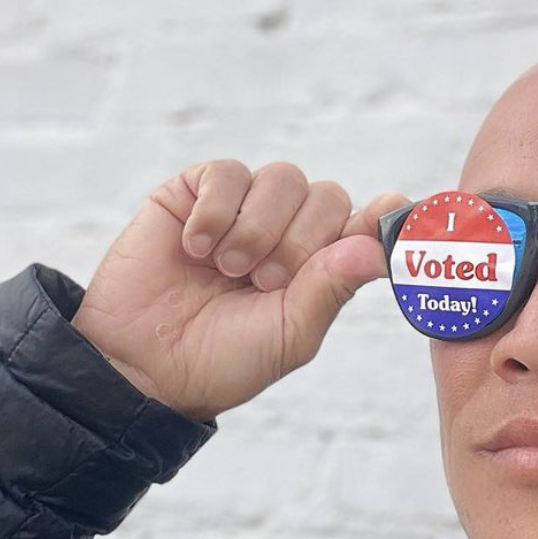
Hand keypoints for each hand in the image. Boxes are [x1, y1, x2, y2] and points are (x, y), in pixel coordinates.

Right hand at [71, 159, 410, 422]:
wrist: (144, 365)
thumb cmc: (221, 360)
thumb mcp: (288, 335)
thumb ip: (330, 289)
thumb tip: (378, 247)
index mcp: (317, 269)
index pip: (362, 225)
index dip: (378, 219)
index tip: (393, 212)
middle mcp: (285, 233)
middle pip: (326, 196)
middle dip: (300, 240)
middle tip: (264, 281)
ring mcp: (241, 209)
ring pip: (282, 178)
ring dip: (258, 228)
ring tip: (228, 269)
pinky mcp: (195, 193)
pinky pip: (227, 173)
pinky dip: (217, 211)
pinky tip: (196, 247)